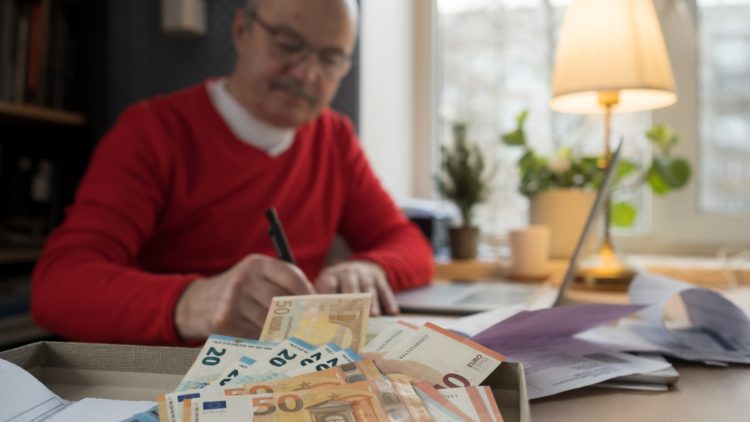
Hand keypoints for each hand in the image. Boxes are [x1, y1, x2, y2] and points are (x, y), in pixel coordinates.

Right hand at [174, 254, 314, 340]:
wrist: (197, 303)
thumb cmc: (238, 292)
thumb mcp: (256, 278)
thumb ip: (281, 286)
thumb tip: (313, 308)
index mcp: (257, 264)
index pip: (291, 277)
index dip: (308, 294)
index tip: (318, 308)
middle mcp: (244, 279)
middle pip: (282, 302)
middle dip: (297, 317)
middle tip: (309, 328)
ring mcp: (233, 300)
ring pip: (269, 322)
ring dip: (280, 332)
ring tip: (288, 337)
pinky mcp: (224, 321)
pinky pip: (254, 335)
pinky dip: (263, 340)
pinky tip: (266, 341)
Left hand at [314, 261, 398, 315]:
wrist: (359, 266)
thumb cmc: (338, 286)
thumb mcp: (326, 289)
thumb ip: (323, 304)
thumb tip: (320, 326)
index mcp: (330, 276)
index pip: (329, 288)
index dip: (331, 303)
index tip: (332, 318)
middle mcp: (347, 272)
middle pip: (350, 287)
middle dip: (353, 303)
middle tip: (355, 318)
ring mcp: (364, 273)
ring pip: (368, 288)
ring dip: (372, 302)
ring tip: (374, 316)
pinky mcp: (379, 277)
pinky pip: (385, 289)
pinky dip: (389, 301)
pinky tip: (392, 313)